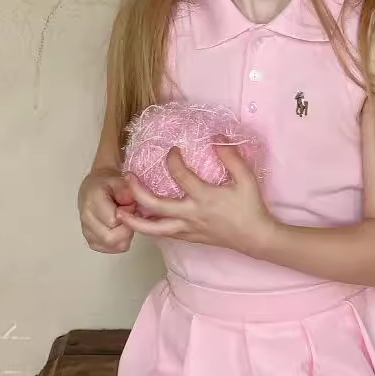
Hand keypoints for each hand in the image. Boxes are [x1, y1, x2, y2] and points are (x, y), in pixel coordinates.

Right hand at [78, 167, 135, 253]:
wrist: (94, 189)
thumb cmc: (108, 185)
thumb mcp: (119, 180)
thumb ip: (125, 190)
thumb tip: (130, 202)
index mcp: (92, 201)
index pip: (113, 220)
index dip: (128, 215)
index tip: (131, 205)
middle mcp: (87, 218)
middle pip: (112, 238)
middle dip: (127, 229)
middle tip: (130, 217)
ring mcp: (87, 231)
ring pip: (113, 245)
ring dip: (125, 236)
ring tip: (124, 222)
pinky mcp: (92, 241)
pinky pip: (110, 249)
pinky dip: (119, 242)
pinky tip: (119, 229)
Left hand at [117, 144, 274, 254]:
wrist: (254, 237)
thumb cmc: (250, 206)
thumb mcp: (246, 179)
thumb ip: (231, 158)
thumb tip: (216, 138)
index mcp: (204, 197)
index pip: (180, 176)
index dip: (172, 160)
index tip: (172, 150)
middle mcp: (191, 214)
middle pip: (155, 206)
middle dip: (137, 191)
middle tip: (127, 177)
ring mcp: (188, 228)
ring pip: (154, 229)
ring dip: (135, 221)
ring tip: (120, 213)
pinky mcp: (189, 237)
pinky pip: (164, 235)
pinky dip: (150, 229)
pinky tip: (141, 222)